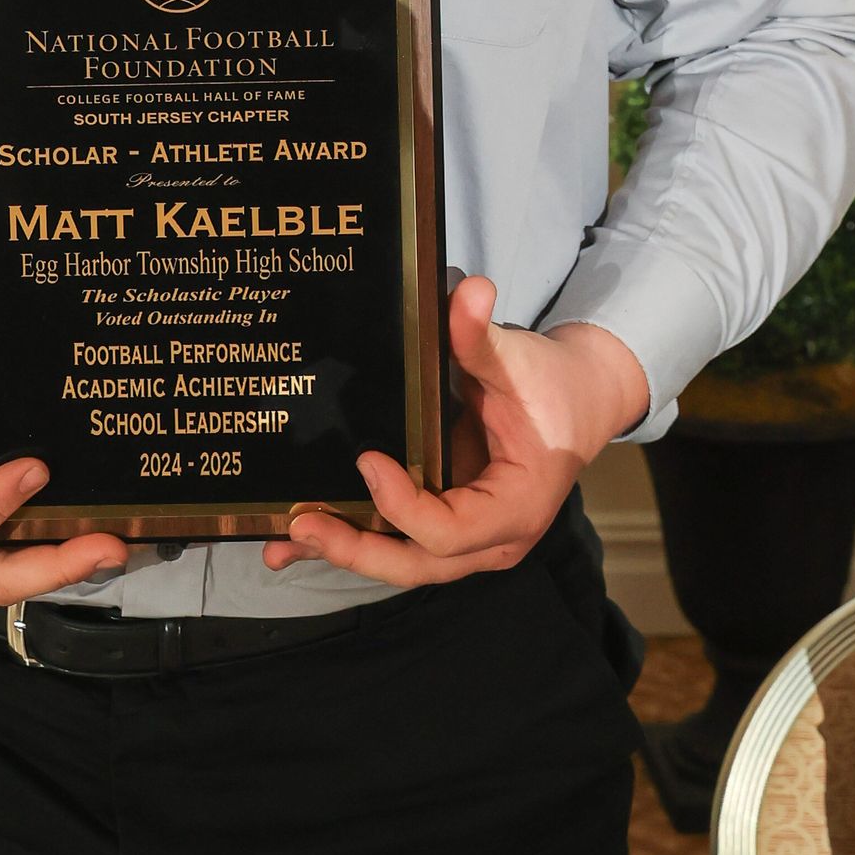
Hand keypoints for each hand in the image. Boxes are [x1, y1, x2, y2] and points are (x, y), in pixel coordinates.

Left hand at [261, 277, 648, 585]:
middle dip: (357, 548)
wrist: (574, 401)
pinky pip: (396, 540)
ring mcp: (465, 538)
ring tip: (281, 542)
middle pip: (417, 563)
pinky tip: (298, 540)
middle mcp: (489, 539)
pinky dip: (352, 538)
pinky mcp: (442, 522)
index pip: (451, 530)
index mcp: (515, 508)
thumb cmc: (550, 385)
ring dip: (343, 551)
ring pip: (401, 560)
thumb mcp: (519, 361)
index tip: (367, 460)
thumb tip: (471, 291)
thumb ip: (483, 336)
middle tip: (302, 523)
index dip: (404, 506)